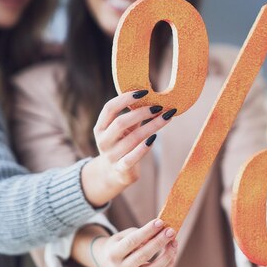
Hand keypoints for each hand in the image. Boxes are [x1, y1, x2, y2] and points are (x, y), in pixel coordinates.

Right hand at [82, 90, 176, 205]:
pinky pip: (133, 157)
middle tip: (159, 106)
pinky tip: (154, 138)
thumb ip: (132, 115)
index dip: (125, 98)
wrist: (113, 174)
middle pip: (120, 122)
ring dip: (151, 126)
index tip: (144, 92)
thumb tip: (152, 96)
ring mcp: (111, 156)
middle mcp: (103, 141)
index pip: (109, 108)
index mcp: (100, 128)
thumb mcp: (123, 129)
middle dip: (141, 112)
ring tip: (166, 117)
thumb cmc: (122, 145)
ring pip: (132, 139)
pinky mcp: (121, 168)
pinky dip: (144, 148)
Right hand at [93, 219, 177, 266]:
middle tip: (171, 231)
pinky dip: (169, 262)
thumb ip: (139, 234)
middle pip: (143, 256)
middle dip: (159, 242)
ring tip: (175, 241)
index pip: (132, 242)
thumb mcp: (122, 236)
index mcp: (113, 254)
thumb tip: (159, 232)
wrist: (109, 264)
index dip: (147, 231)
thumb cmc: (119, 244)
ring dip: (167, 254)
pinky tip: (173, 250)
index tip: (159, 222)